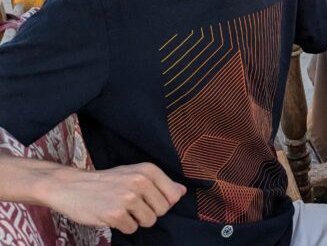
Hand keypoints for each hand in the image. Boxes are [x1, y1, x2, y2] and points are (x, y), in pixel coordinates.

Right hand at [45, 162, 185, 233]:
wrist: (70, 186)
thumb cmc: (106, 181)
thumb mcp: (134, 173)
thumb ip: (160, 183)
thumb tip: (182, 192)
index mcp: (148, 170)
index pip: (174, 195)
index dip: (162, 202)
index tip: (147, 199)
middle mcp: (140, 181)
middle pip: (163, 210)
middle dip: (149, 212)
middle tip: (131, 205)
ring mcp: (128, 198)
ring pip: (149, 221)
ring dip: (136, 220)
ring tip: (121, 209)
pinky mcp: (115, 214)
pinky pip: (132, 229)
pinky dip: (123, 226)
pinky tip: (111, 215)